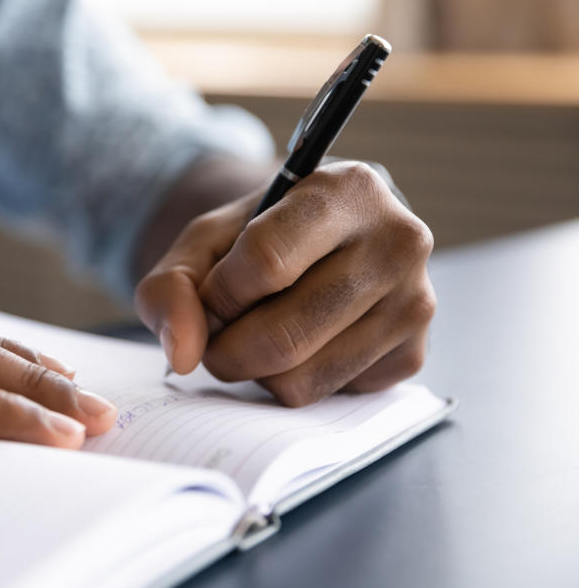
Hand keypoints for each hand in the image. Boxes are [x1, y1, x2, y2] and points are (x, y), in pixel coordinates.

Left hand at [135, 161, 434, 406]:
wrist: (321, 243)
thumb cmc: (259, 237)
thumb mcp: (203, 241)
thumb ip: (171, 287)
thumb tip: (184, 356)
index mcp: (349, 189)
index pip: (266, 263)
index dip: (220, 295)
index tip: (212, 295)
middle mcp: (398, 242)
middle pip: (282, 336)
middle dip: (226, 349)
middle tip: (218, 334)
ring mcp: (415, 303)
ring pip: (302, 379)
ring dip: (256, 371)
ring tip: (258, 333)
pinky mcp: (414, 355)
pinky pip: (327, 397)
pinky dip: (294, 381)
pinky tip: (301, 344)